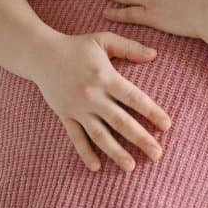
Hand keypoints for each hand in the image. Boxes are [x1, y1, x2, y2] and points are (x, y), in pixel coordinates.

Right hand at [28, 32, 171, 172]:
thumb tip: (154, 55)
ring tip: (131, 167)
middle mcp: (93, 96)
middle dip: (141, 139)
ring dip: (116, 152)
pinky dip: (85, 153)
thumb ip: (130, 48)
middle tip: (157, 154)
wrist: (40, 54)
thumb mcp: (103, 39)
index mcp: (106, 77)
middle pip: (121, 122)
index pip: (134, 98)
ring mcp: (78, 108)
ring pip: (100, 135)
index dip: (152, 112)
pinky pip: (76, 138)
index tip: (167, 126)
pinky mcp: (65, 116)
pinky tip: (96, 167)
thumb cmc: (76, 46)